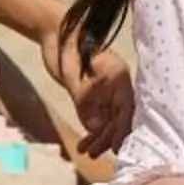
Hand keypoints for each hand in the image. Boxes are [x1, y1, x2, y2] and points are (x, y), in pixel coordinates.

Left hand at [43, 31, 134, 157]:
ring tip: (88, 153)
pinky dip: (91, 133)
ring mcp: (104, 93)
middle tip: (96, 153)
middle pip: (120, 117)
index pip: (127, 105)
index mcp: (118, 75)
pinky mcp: (92, 98)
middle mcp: (115, 86)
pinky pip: (96, 120)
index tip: (117, 144)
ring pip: (109, 121)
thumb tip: (95, 127)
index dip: (124, 126)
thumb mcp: (72, 70)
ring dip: (100, 138)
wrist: (56, 31)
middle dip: (110, 137)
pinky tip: (84, 146)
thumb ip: (83, 97)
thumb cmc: (67, 43)